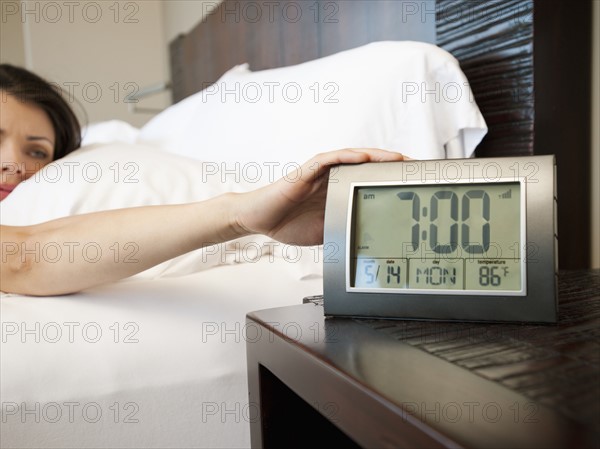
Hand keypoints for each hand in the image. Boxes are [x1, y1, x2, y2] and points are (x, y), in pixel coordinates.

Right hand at [234, 148, 405, 244]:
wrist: (259, 220)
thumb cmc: (289, 223)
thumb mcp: (326, 231)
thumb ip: (345, 228)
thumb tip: (371, 242)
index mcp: (339, 191)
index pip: (370, 182)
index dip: (391, 181)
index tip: (415, 187)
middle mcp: (333, 178)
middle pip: (368, 166)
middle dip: (393, 168)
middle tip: (417, 170)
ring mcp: (320, 173)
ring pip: (353, 159)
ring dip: (377, 158)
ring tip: (399, 160)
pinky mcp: (306, 171)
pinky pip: (329, 159)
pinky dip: (347, 157)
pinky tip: (364, 157)